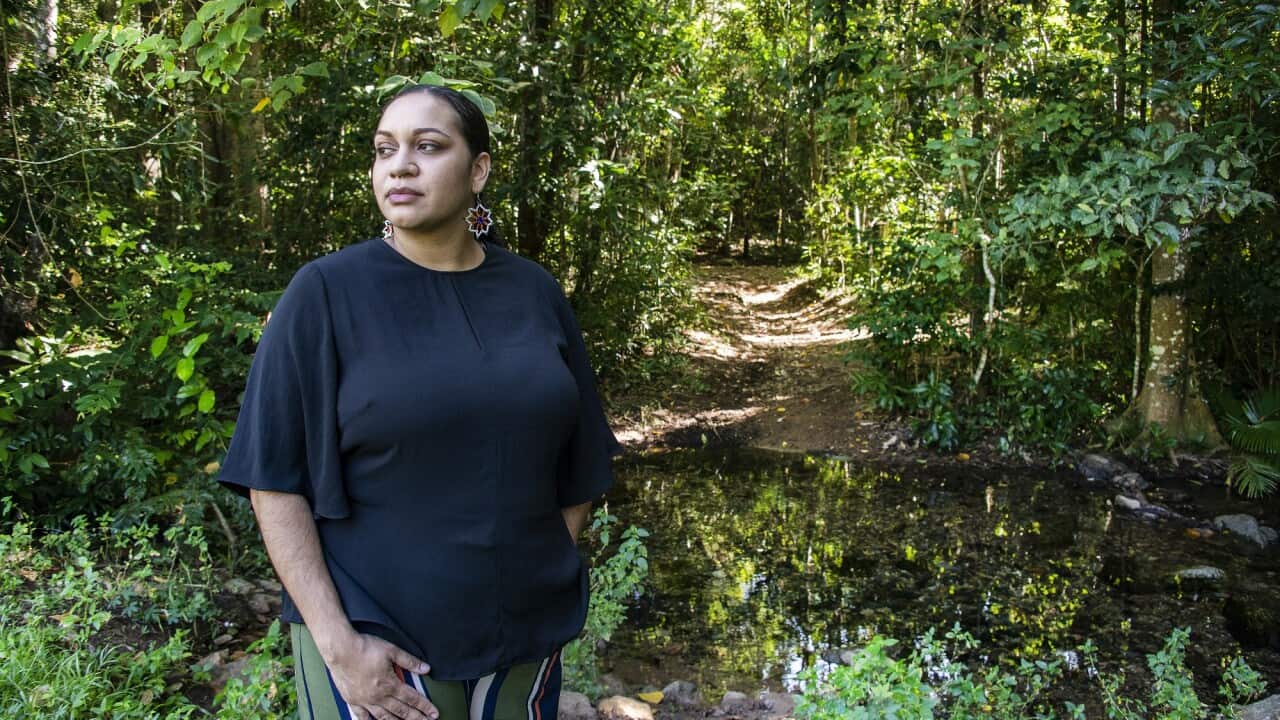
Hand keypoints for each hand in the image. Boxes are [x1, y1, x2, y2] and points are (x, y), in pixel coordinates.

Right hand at [322, 631, 438, 719]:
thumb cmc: (364, 648)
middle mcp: (378, 696)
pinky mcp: (352, 700)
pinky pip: (362, 716)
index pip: (412, 698)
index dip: (424, 706)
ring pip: (384, 717)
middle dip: (416, 717)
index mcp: (389, 684)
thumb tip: (425, 668)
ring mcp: (364, 700)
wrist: (340, 649)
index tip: (433, 713)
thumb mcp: (392, 651)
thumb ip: (410, 661)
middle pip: (401, 710)